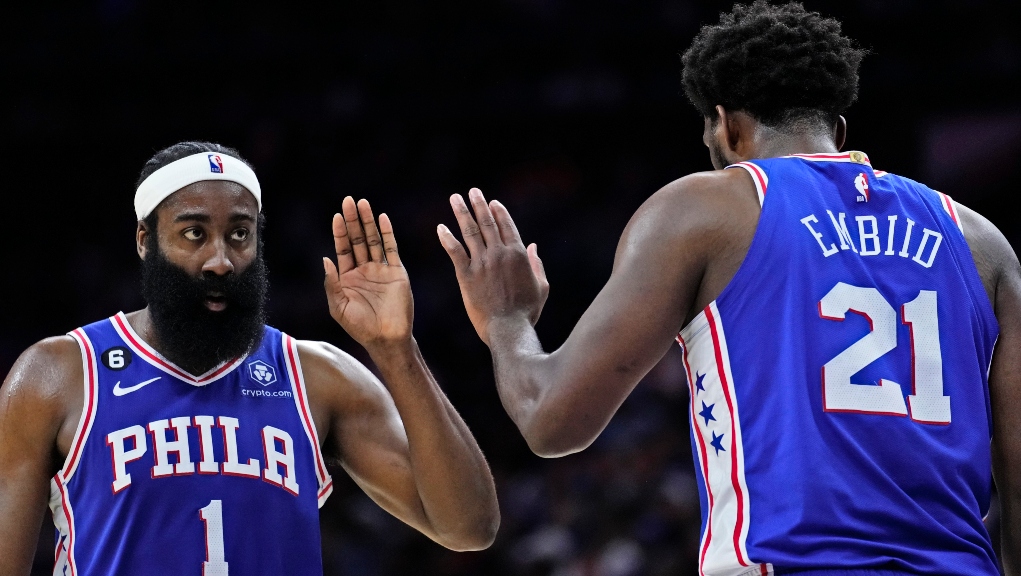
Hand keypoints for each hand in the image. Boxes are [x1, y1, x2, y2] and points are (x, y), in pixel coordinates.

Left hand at [324, 197, 412, 347]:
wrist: (386, 338)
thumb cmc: (360, 327)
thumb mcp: (338, 307)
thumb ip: (332, 283)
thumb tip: (326, 258)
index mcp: (348, 277)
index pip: (343, 249)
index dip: (340, 232)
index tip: (337, 216)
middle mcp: (364, 270)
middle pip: (358, 239)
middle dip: (353, 220)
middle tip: (349, 200)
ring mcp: (381, 270)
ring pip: (373, 240)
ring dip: (368, 222)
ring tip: (363, 203)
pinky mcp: (397, 272)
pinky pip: (391, 249)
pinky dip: (388, 234)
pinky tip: (382, 219)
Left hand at [437, 188, 549, 345]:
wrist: (508, 329)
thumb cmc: (527, 312)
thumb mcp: (541, 287)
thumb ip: (538, 265)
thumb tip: (534, 246)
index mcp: (519, 255)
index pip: (507, 226)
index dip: (499, 212)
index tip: (492, 202)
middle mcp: (499, 254)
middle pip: (487, 223)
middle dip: (479, 204)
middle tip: (472, 191)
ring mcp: (482, 263)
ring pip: (470, 231)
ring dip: (462, 212)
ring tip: (455, 198)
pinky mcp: (466, 276)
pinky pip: (455, 252)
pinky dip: (447, 238)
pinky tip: (440, 227)